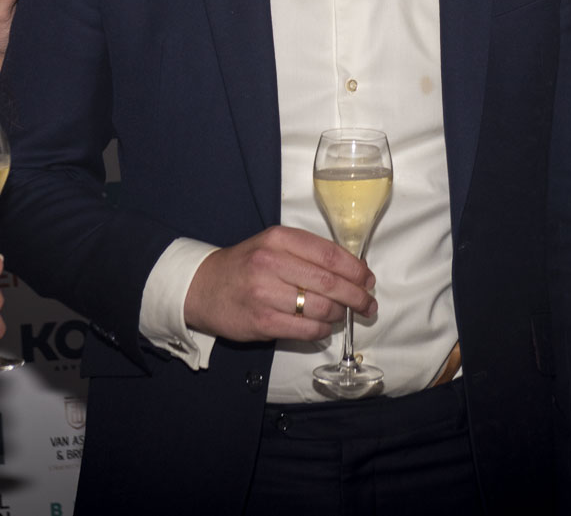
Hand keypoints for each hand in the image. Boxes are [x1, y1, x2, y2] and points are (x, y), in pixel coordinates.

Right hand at [184, 226, 375, 343]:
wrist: (202, 287)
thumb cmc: (245, 265)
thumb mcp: (272, 245)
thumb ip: (307, 253)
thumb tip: (352, 270)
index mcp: (278, 239)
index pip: (329, 254)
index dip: (355, 269)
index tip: (368, 279)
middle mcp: (272, 264)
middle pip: (330, 283)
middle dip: (356, 296)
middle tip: (368, 304)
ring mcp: (265, 295)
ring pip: (321, 309)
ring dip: (340, 314)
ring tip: (344, 314)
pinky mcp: (262, 322)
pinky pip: (306, 330)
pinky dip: (323, 330)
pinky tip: (325, 327)